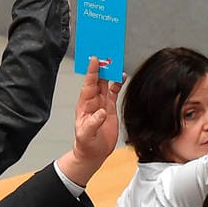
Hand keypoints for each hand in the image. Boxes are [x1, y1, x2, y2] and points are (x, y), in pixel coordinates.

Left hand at [56, 60, 120, 186]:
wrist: (93, 153)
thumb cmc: (86, 144)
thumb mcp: (86, 136)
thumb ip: (92, 124)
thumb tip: (101, 112)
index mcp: (84, 105)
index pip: (88, 85)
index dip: (92, 72)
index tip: (94, 59)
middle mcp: (92, 101)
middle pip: (97, 79)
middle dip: (101, 66)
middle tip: (106, 53)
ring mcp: (101, 103)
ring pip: (105, 83)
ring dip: (109, 73)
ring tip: (115, 61)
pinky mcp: (109, 107)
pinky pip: (114, 91)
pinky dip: (118, 83)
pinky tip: (122, 76)